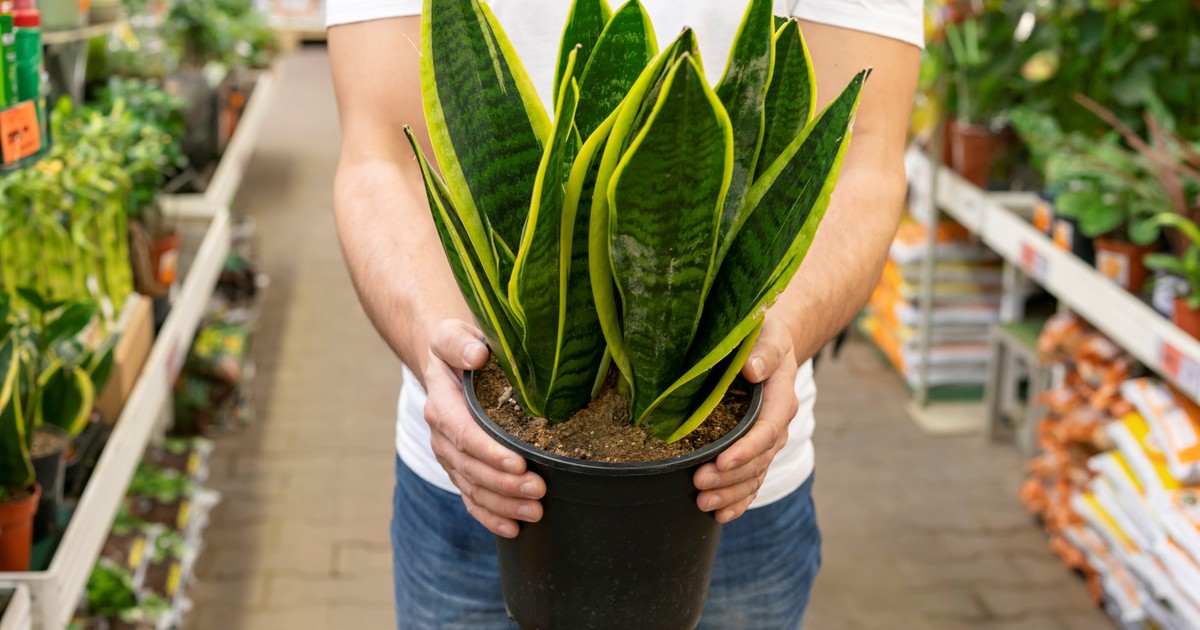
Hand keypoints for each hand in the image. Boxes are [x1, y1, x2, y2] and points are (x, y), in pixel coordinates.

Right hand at [422, 320, 545, 537]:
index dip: (490, 452)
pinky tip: (513, 529)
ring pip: (473, 488)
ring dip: (503, 504)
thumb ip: (459, 342)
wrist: (446, 363)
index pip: (464, 434)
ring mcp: (450, 456)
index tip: (519, 462)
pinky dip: (490, 516)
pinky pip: (471, 498)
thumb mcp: (452, 334)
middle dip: (505, 484)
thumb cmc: (457, 347)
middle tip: (540, 491)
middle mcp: (442, 435)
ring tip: (536, 512)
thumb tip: (477, 354)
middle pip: (471, 468)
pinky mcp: (460, 468)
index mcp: (442, 405)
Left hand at [693, 315, 798, 522]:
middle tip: (698, 483)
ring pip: (754, 476)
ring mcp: (766, 442)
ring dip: (730, 494)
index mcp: (781, 400)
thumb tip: (752, 369)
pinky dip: (738, 500)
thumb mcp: (767, 335)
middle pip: (758, 460)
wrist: (766, 346)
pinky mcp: (754, 451)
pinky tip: (720, 516)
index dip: (746, 449)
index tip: (721, 461)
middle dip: (730, 477)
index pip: (767, 431)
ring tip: (703, 503)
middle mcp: (776, 426)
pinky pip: (751, 481)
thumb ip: (763, 351)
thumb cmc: (763, 336)